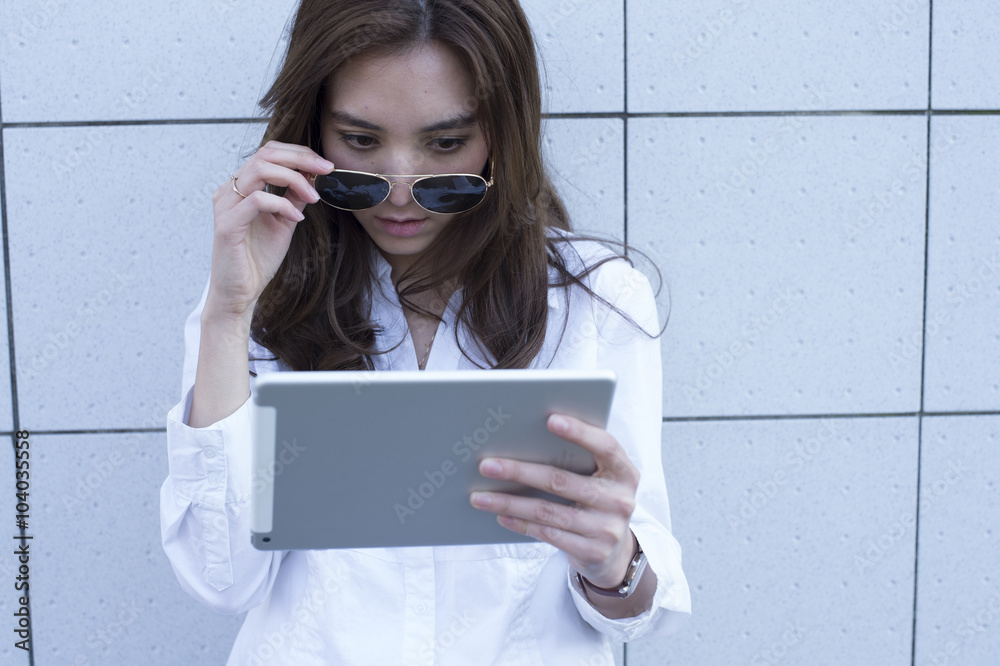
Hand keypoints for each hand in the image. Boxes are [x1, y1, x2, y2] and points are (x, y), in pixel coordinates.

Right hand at [206, 140, 333, 320]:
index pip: (268, 153)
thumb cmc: (257, 258)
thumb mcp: (284, 222)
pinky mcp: (227, 225)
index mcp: (241, 187)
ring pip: (260, 170)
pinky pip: (257, 201)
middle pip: (265, 154)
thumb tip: (313, 175)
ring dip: (294, 179)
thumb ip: (294, 197)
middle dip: (301, 158)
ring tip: (314, 198)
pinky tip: (297, 218)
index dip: (299, 153)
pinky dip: (283, 205)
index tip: (326, 165)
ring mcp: (226, 206)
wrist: (240, 292)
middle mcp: (229, 191)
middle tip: (327, 170)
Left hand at [469, 413, 639, 588]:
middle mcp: (620, 500)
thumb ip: (578, 459)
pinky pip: (547, 534)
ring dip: (509, 502)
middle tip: (486, 465)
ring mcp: (607, 529)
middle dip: (519, 471)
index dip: (580, 432)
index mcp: (624, 472)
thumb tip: (524, 438)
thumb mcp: (600, 478)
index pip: (605, 446)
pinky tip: (500, 514)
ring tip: (479, 496)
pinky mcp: (592, 552)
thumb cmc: (597, 501)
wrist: (615, 553)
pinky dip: (520, 523)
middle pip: (561, 481)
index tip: (550, 419)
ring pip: (547, 511)